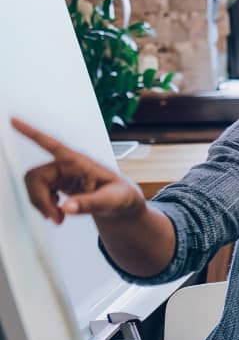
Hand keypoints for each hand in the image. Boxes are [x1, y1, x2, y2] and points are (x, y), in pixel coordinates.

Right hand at [12, 118, 144, 223]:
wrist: (122, 203)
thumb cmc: (122, 196)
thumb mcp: (113, 200)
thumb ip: (91, 204)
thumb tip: (67, 208)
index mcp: (81, 162)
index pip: (54, 145)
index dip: (32, 133)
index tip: (14, 120)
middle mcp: (67, 165)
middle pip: (35, 176)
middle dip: (39, 199)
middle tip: (55, 217)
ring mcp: (61, 174)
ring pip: (34, 185)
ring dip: (41, 204)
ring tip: (59, 218)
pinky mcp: (58, 183)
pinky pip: (39, 192)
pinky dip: (44, 205)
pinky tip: (57, 211)